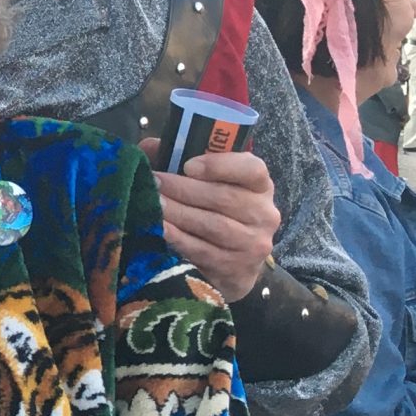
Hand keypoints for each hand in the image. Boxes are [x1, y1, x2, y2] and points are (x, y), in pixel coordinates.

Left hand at [145, 146, 280, 300]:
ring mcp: (253, 244)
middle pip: (225, 198)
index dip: (221, 165)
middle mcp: (264, 215)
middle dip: (183, 189)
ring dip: (178, 213)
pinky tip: (160, 228)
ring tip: (153, 203)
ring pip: (213, 225)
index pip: (252, 170)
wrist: (231, 266)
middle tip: (154, 182)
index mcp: (260, 186)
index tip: (188, 165)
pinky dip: (178, 238)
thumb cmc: (214, 213)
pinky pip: (203, 251)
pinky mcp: (237, 269)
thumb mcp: (207, 184)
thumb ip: (180, 160)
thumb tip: (151, 147)